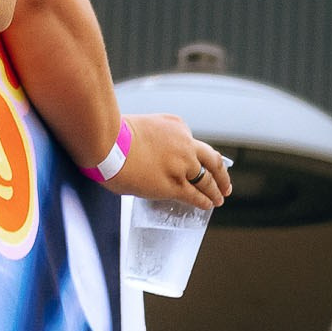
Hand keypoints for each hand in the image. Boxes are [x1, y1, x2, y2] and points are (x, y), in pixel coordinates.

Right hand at [108, 112, 232, 210]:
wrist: (106, 142)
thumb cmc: (112, 134)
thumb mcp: (139, 126)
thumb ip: (152, 139)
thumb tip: (151, 157)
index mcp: (176, 125)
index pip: (193, 143)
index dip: (199, 157)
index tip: (202, 164)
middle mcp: (184, 144)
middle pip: (212, 160)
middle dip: (221, 174)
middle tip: (225, 183)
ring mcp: (181, 166)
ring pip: (207, 181)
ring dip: (215, 191)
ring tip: (219, 199)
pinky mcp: (174, 185)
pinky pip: (195, 196)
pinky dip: (204, 201)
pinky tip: (207, 205)